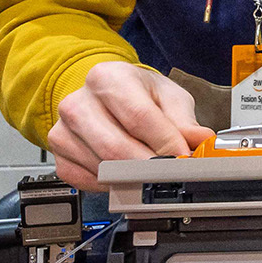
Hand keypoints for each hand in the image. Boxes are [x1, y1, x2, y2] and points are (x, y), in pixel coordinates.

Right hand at [47, 61, 212, 191]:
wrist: (107, 94)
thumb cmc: (138, 94)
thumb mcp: (168, 97)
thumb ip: (185, 121)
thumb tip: (201, 142)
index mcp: (107, 78)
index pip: (138, 117)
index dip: (165, 143)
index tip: (184, 159)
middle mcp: (78, 103)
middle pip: (116, 148)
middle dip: (151, 167)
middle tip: (174, 175)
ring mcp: (64, 132)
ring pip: (103, 169)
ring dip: (134, 178)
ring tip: (153, 172)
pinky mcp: (60, 157)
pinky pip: (89, 182)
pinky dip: (113, 184)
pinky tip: (126, 173)